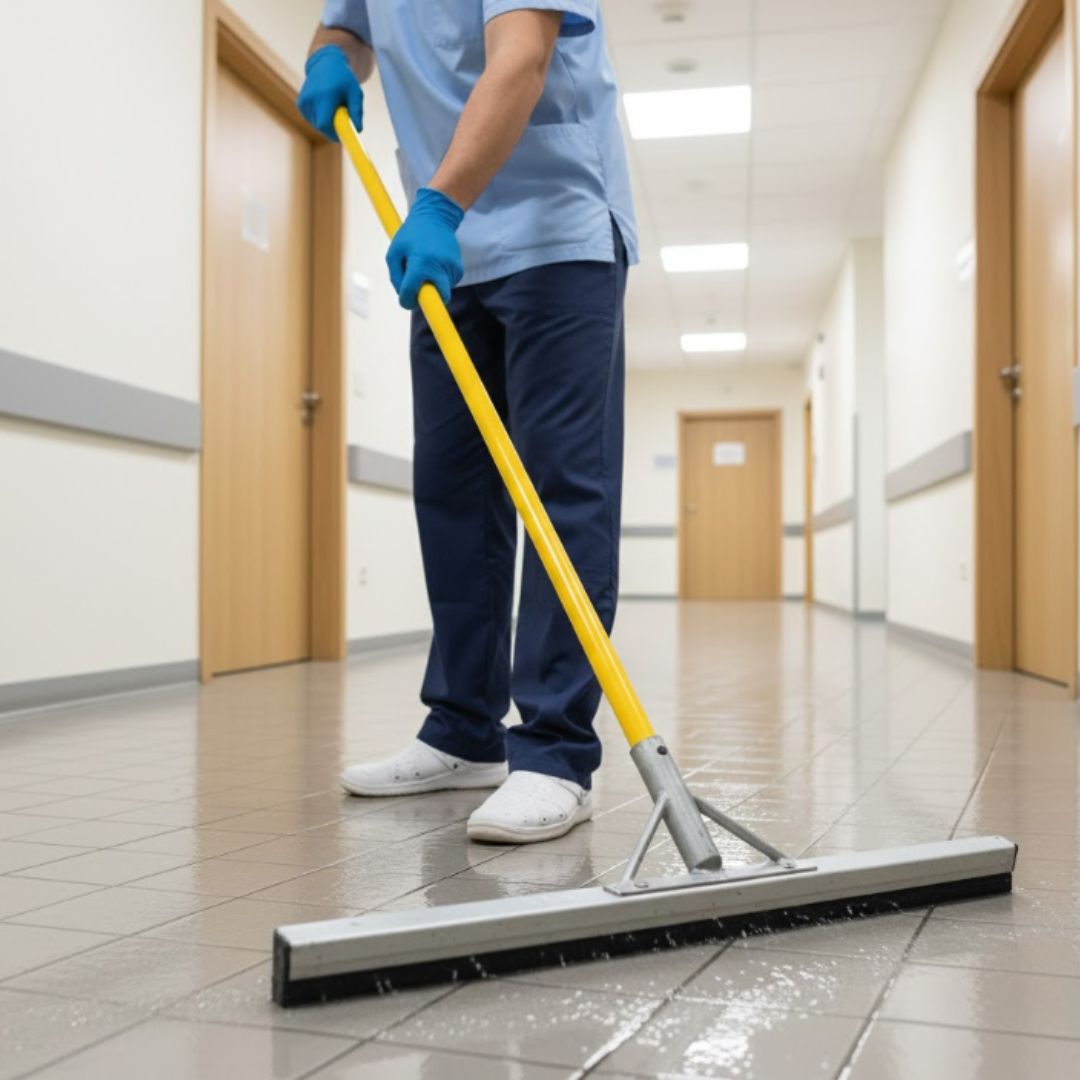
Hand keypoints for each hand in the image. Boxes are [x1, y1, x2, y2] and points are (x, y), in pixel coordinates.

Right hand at [297, 45, 362, 140]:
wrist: (325, 62)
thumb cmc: (343, 78)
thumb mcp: (355, 92)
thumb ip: (357, 112)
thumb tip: (357, 130)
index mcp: (324, 95)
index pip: (324, 124)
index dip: (332, 134)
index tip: (341, 137)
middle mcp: (311, 98)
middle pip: (320, 126)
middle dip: (332, 128)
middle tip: (341, 119)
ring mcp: (304, 101)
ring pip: (316, 124)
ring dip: (327, 121)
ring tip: (333, 106)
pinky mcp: (301, 104)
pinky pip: (312, 119)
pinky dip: (320, 117)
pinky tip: (325, 104)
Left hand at [386, 188, 464, 309]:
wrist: (436, 217)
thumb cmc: (411, 235)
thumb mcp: (394, 253)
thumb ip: (396, 278)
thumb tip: (405, 297)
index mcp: (420, 263)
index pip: (412, 293)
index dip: (406, 300)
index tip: (405, 300)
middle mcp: (439, 267)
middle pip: (437, 299)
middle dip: (427, 300)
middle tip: (418, 292)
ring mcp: (452, 269)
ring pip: (441, 291)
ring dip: (432, 286)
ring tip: (425, 266)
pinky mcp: (459, 270)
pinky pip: (447, 284)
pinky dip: (439, 279)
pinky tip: (435, 264)